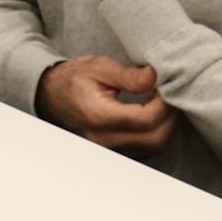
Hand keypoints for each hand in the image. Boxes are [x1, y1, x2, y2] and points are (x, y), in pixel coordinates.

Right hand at [36, 56, 175, 156]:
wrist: (51, 96)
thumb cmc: (74, 79)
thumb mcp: (99, 68)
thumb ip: (128, 75)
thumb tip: (154, 76)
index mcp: (99, 116)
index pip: (145, 119)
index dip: (164, 104)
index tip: (163, 87)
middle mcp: (103, 140)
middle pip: (154, 139)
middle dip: (170, 117)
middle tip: (168, 95)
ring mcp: (108, 150)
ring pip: (153, 148)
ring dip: (165, 127)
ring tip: (161, 103)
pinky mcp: (113, 153)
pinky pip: (145, 151)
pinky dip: (156, 134)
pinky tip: (153, 116)